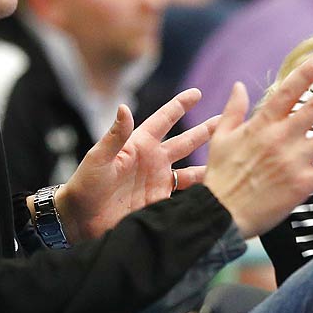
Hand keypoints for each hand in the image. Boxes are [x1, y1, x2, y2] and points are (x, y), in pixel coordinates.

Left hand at [54, 88, 215, 241]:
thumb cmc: (84, 185)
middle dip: (206, 131)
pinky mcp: (160, 202)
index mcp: (139, 145)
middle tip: (228, 121)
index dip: (180, 105)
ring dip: (210, 164)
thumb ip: (115, 135)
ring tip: (233, 159)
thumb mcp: (99, 158)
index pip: (164, 120)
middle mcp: (152, 161)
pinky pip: (185, 195)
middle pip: (186, 142)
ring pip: (191, 170)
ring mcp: (158, 181)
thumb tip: (124, 106)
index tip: (197, 93)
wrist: (80, 220)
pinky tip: (218, 191)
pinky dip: (201, 193)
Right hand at [203, 57, 312, 238]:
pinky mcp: (301, 185)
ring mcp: (293, 162)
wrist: (221, 214)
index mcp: (261, 125)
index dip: (306, 74)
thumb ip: (233, 110)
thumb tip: (239, 85)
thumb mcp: (221, 138)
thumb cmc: (220, 176)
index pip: (287, 92)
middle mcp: (280, 139)